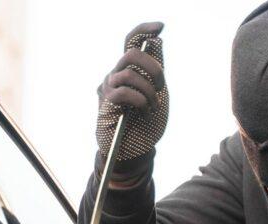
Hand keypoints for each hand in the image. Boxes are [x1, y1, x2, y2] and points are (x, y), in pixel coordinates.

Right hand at [96, 22, 167, 163]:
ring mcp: (108, 88)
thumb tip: (157, 42)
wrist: (134, 151)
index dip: (143, 30)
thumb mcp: (158, 95)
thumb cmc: (145, 124)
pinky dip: (140, 101)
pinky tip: (144, 112)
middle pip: (131, 54)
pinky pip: (123, 92)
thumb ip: (156, 71)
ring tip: (152, 107)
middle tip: (162, 87)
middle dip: (153, 69)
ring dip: (148, 91)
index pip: (131, 42)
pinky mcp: (105, 103)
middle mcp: (116, 75)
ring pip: (129, 73)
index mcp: (130, 71)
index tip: (160, 27)